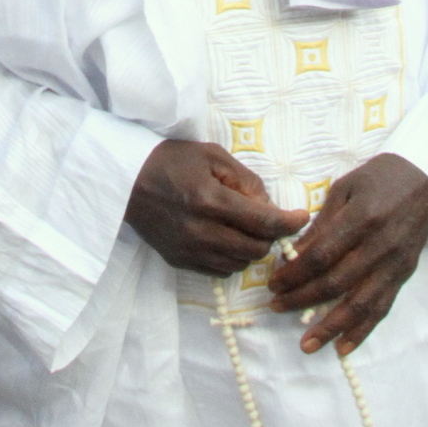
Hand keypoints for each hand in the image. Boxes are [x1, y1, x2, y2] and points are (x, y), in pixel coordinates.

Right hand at [124, 140, 305, 275]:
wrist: (125, 181)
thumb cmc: (171, 160)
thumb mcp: (212, 156)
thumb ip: (245, 180)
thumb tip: (268, 205)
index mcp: (211, 201)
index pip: (264, 222)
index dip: (290, 223)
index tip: (302, 217)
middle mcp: (201, 232)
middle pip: (256, 249)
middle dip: (270, 236)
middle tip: (266, 219)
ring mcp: (189, 251)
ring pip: (240, 264)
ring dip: (250, 248)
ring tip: (242, 227)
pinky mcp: (179, 261)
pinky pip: (219, 271)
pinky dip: (231, 258)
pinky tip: (224, 238)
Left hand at [265, 153, 427, 355]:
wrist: (427, 179)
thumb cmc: (380, 177)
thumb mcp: (345, 188)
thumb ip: (321, 223)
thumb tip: (294, 255)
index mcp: (361, 218)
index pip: (322, 255)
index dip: (295, 274)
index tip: (273, 283)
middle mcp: (380, 245)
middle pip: (336, 282)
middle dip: (302, 300)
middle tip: (276, 308)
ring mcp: (394, 264)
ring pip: (360, 304)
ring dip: (330, 327)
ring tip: (306, 344)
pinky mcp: (404, 274)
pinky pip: (382, 308)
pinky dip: (362, 331)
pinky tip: (343, 346)